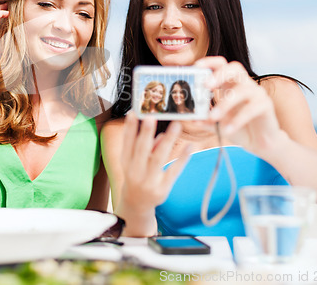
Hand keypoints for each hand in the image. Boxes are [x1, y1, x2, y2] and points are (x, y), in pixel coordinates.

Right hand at [117, 112, 190, 231]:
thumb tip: (162, 135)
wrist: (136, 204)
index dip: (129, 127)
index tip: (133, 112)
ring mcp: (149, 181)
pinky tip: (189, 146)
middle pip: (141, 149)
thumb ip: (147, 147)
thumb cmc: (137, 175)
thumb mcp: (135, 162)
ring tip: (176, 125)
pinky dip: (182, 159)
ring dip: (168, 140)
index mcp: (126, 162)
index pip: (127, 142)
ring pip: (159, 158)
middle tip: (151, 117)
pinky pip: (173, 171)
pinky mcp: (162, 189)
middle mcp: (135, 171)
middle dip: (146, 133)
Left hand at [195, 56, 281, 156]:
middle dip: (219, 74)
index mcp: (230, 84)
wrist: (259, 143)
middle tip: (205, 85)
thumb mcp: (217, 124)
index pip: (221, 65)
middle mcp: (244, 84)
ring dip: (225, 103)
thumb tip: (190, 119)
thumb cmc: (238, 128)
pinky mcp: (266, 106)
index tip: (196, 66)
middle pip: (234, 68)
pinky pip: (251, 109)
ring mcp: (257, 93)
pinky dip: (238, 120)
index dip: (209, 62)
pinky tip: (228, 130)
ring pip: (242, 90)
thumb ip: (205, 120)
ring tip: (213, 117)